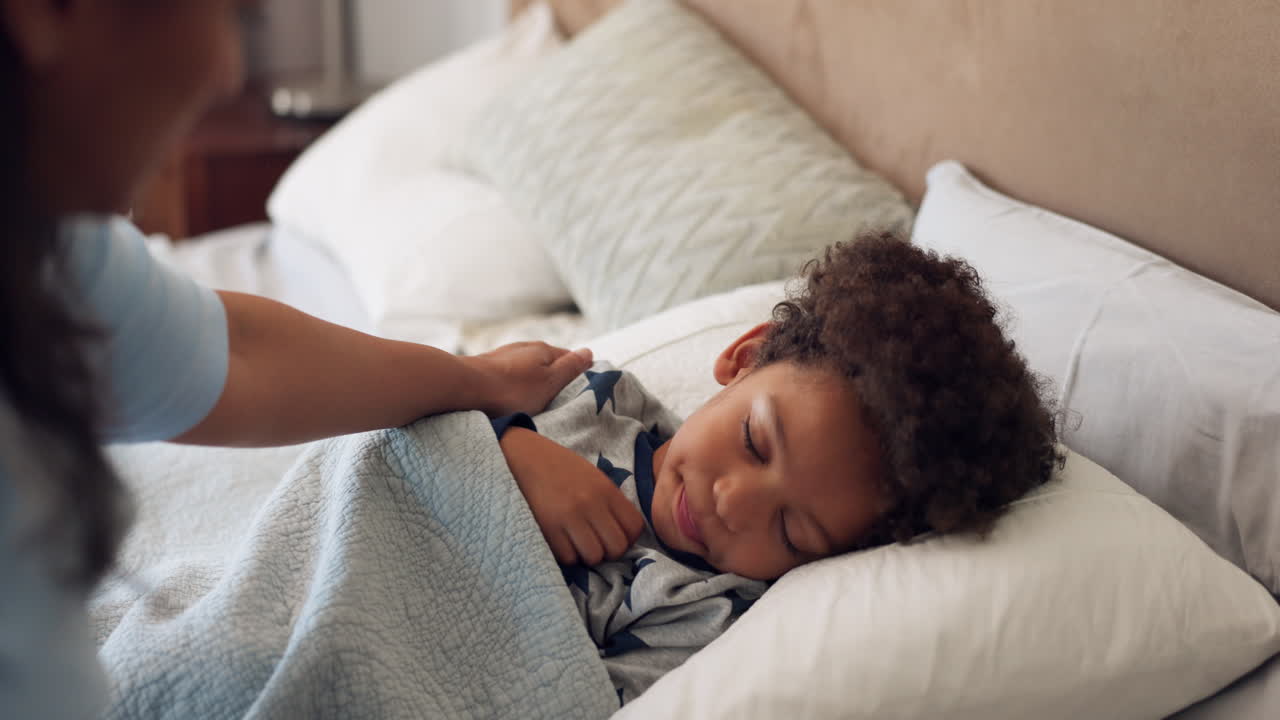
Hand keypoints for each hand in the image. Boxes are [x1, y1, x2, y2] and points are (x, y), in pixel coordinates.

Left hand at [467, 342, 592, 416]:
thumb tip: (588, 352)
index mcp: (543, 350)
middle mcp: (522, 349)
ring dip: (531, 386)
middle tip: (558, 403)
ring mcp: (502, 358)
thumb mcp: (550, 381)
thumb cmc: (511, 388)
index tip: (583, 392)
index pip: (570, 357)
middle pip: (546, 364)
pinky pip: (507, 380)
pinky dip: (513, 390)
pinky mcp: (486, 370)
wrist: (464, 388)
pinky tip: (510, 403)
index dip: (578, 373)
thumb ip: (570, 368)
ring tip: (533, 406)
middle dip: (553, 381)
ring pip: (525, 372)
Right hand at [500, 428, 644, 565]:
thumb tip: (625, 534)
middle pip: (617, 547)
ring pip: (594, 556)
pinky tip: (561, 541)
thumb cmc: (560, 469)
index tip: (614, 535)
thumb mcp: (593, 477)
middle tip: (595, 543)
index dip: (628, 538)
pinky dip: (566, 555)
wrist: (524, 457)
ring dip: (586, 555)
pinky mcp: (547, 528)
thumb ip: (610, 503)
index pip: (635, 527)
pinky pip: (568, 558)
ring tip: (576, 543)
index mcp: (606, 490)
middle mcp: (591, 504)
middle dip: (608, 551)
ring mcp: (569, 517)